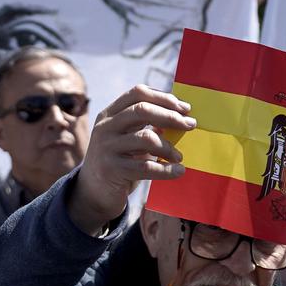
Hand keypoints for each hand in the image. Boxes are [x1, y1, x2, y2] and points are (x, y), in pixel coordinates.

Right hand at [66, 85, 192, 236]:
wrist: (94, 192)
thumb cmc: (121, 161)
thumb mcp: (129, 138)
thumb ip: (147, 124)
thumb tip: (182, 116)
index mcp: (110, 114)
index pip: (138, 93)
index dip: (164, 98)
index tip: (185, 108)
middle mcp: (105, 127)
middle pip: (142, 110)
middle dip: (171, 117)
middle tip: (191, 125)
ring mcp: (107, 147)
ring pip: (147, 138)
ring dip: (169, 147)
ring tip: (179, 157)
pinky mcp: (112, 169)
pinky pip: (146, 166)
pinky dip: (167, 169)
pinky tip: (179, 171)